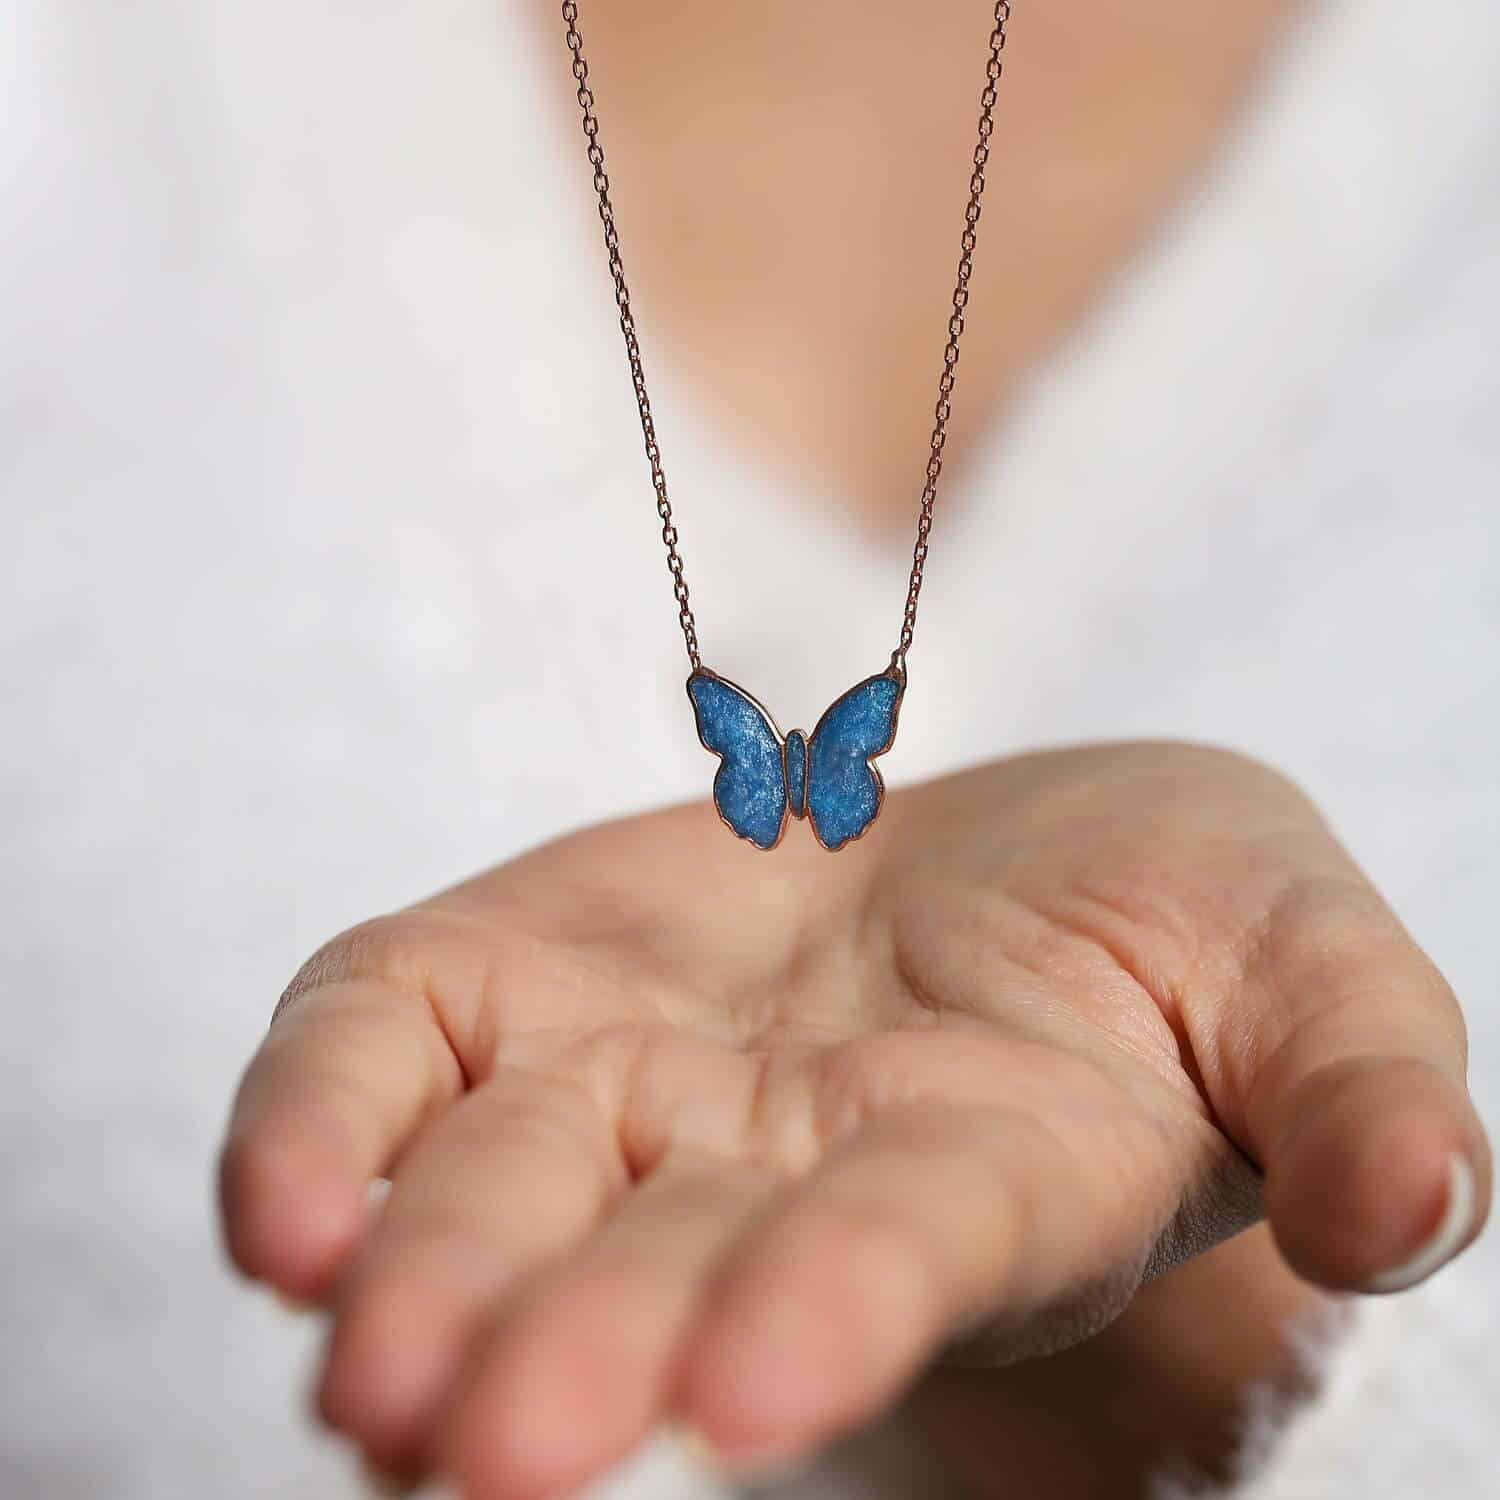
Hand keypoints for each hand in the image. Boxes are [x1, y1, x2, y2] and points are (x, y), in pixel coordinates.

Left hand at [220, 743, 1488, 1495]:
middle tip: (472, 1444)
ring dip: (425, 1275)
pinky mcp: (511, 978)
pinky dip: (322, 1118)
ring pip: (499, 1188)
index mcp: (986, 1177)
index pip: (901, 1255)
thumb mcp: (1309, 960)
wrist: (991, 856)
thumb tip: (1405, 1211)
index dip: (836, 1305)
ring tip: (360, 1374)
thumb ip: (1359, 1075)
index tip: (757, 1378)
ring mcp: (627, 1073)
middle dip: (575, 1349)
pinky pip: (385, 1053)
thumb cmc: (1176, 917)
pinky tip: (276, 1202)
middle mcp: (777, 1165)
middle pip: (657, 1263)